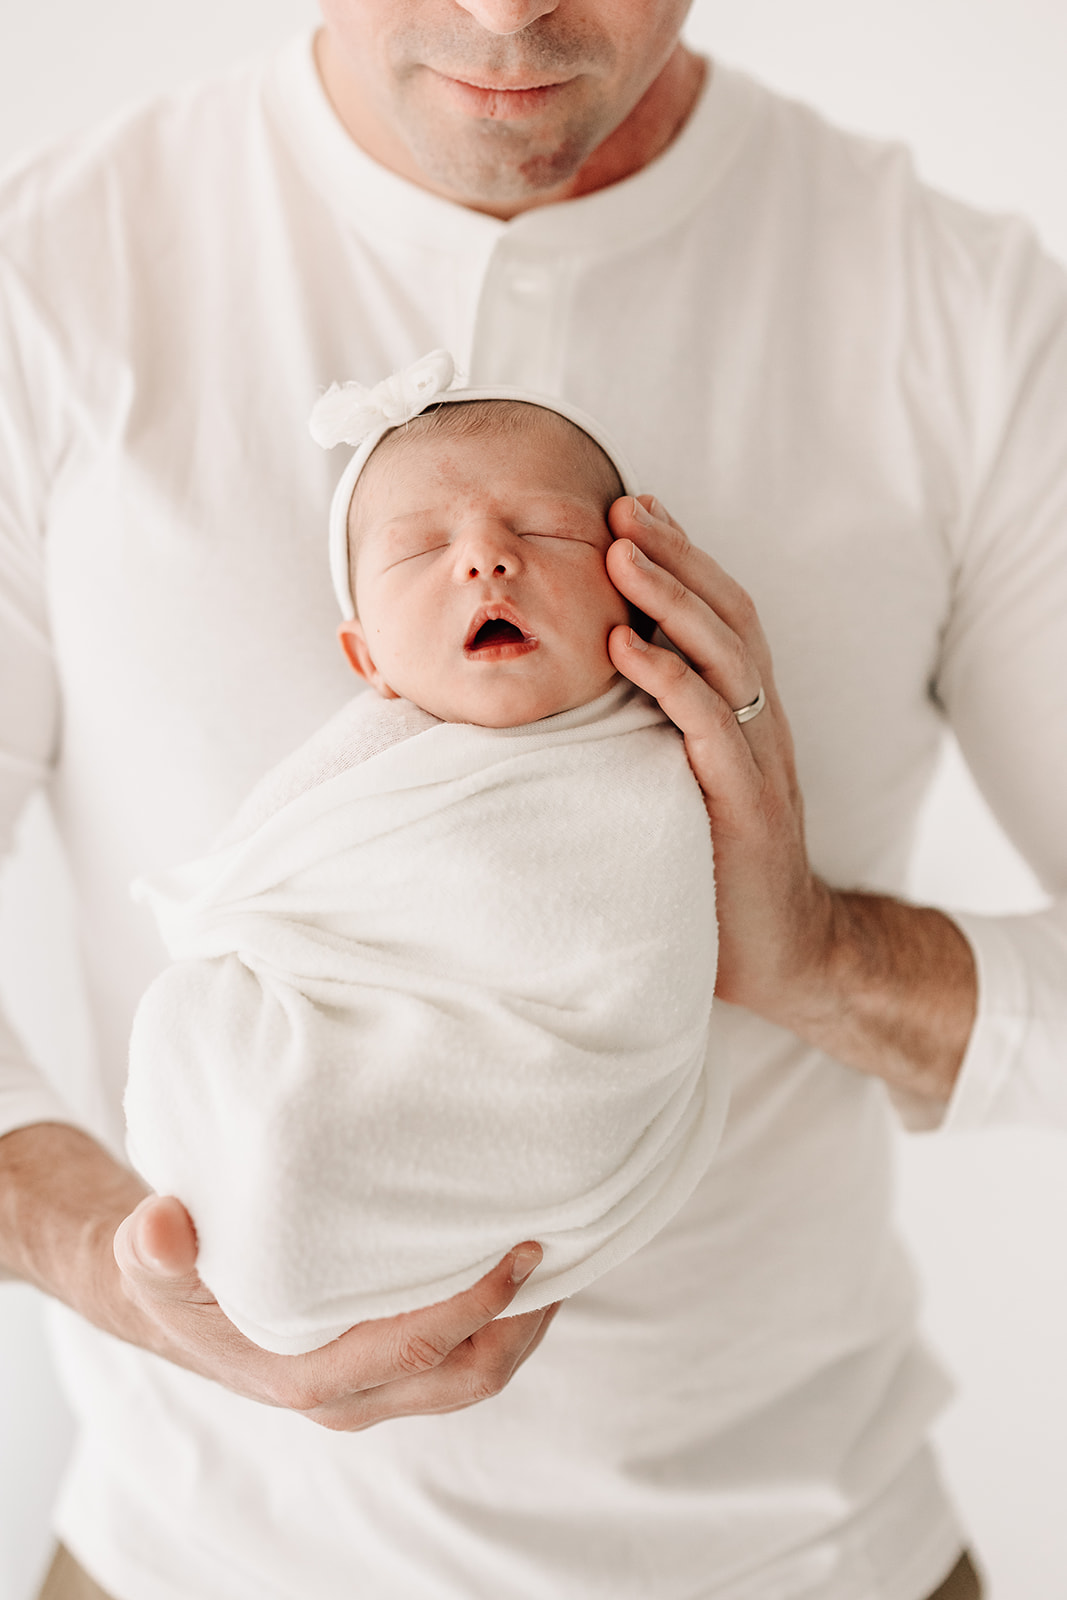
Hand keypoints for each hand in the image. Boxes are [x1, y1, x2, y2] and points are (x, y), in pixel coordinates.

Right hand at [113, 1193, 555, 1430]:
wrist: (168, 1306)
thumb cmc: (170, 1280)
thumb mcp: (149, 1262)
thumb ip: (155, 1249)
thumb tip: (161, 1225)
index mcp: (308, 1375)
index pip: (417, 1350)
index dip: (479, 1303)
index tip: (524, 1248)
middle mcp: (350, 1395)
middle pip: (469, 1375)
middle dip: (524, 1321)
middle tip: (562, 1248)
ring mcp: (372, 1386)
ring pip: (475, 1374)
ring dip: (522, 1322)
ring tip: (559, 1254)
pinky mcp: (382, 1366)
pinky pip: (460, 1356)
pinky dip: (499, 1318)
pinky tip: (518, 1264)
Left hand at [605, 493, 831, 1024]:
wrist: (780, 954)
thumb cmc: (713, 867)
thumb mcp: (681, 785)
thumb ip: (657, 734)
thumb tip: (594, 691)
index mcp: (743, 714)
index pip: (718, 616)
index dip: (682, 559)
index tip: (632, 509)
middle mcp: (758, 723)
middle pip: (726, 617)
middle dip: (676, 556)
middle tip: (624, 505)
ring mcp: (758, 760)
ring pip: (723, 658)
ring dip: (671, 599)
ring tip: (622, 552)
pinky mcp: (747, 804)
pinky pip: (710, 728)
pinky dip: (669, 681)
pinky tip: (626, 648)